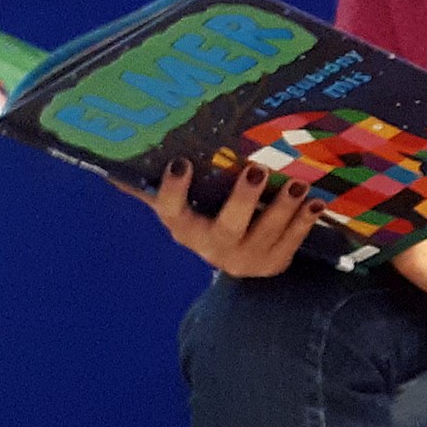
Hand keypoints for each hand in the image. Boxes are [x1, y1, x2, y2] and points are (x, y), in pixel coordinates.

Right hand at [118, 159, 325, 277]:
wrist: (235, 261)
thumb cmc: (204, 217)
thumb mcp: (179, 204)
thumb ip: (150, 185)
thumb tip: (110, 163)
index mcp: (183, 227)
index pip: (170, 211)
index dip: (174, 191)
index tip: (181, 162)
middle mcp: (211, 247)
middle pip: (226, 228)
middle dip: (242, 200)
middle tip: (257, 169)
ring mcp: (245, 259)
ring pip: (264, 236)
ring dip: (282, 210)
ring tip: (297, 184)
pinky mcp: (273, 263)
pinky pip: (291, 244)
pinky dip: (304, 223)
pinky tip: (316, 202)